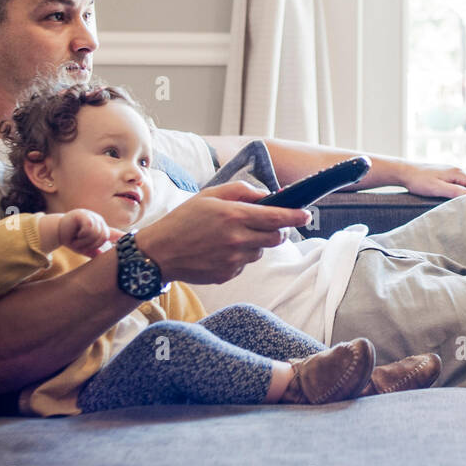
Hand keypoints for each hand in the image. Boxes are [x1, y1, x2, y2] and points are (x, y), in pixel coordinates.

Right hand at [56, 209, 124, 257]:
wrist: (55, 231)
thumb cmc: (71, 238)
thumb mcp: (84, 248)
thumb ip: (95, 252)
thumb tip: (106, 260)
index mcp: (100, 228)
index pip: (113, 233)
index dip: (122, 236)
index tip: (132, 238)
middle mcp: (99, 221)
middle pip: (103, 237)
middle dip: (91, 244)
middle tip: (79, 242)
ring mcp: (92, 216)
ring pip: (96, 233)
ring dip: (85, 240)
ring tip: (77, 237)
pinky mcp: (84, 214)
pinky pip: (89, 228)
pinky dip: (82, 234)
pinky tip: (75, 231)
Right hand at [134, 181, 310, 284]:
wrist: (159, 252)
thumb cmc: (184, 219)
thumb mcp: (210, 195)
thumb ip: (241, 191)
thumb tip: (267, 195)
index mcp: (235, 216)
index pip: (277, 217)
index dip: (296, 216)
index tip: (306, 214)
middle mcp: (238, 239)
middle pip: (277, 238)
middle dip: (279, 230)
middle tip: (271, 225)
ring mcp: (234, 259)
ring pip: (261, 251)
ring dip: (256, 243)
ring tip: (232, 236)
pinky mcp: (228, 274)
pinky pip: (245, 263)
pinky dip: (240, 256)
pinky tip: (221, 250)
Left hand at [399, 162, 465, 197]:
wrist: (404, 171)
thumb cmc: (419, 180)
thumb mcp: (437, 188)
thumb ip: (455, 192)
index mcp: (458, 172)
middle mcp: (458, 171)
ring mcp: (452, 173)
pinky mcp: (446, 177)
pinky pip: (459, 186)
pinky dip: (461, 194)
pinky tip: (457, 202)